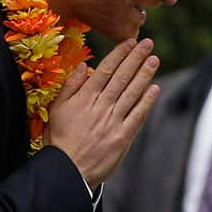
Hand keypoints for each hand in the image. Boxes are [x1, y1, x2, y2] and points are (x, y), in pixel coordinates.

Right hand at [46, 38, 160, 189]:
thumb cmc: (59, 140)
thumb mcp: (56, 109)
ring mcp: (113, 121)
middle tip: (148, 43)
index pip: (105, 70)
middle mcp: (101, 106)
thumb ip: (70, 87)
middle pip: (122, 77)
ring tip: (154, 60)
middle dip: (136, 58)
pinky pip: (137, 115)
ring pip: (132, 93)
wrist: (67, 170)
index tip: (130, 42)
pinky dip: (147, 101)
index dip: (119, 54)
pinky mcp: (123, 137)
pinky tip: (154, 89)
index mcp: (84, 98)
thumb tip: (82, 67)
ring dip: (145, 75)